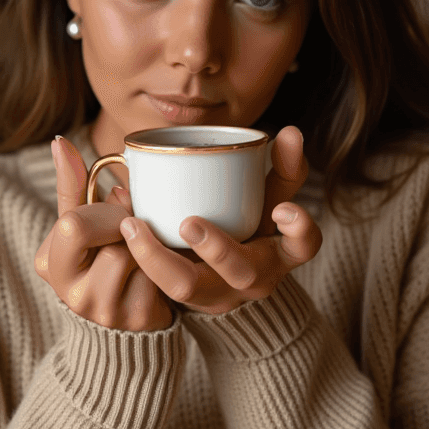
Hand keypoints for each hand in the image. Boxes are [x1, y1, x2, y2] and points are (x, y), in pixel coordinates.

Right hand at [34, 137, 171, 331]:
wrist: (126, 312)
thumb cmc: (101, 255)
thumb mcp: (81, 222)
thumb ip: (72, 184)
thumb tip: (59, 141)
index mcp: (49, 264)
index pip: (74, 224)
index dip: (105, 210)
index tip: (119, 204)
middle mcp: (72, 295)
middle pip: (110, 244)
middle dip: (129, 228)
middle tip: (137, 225)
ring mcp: (106, 312)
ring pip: (137, 260)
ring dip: (149, 245)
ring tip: (146, 248)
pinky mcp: (139, 319)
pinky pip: (160, 277)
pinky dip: (165, 264)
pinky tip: (160, 268)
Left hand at [117, 125, 322, 315]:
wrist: (224, 282)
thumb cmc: (251, 231)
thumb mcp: (271, 202)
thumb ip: (282, 169)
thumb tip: (291, 131)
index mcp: (279, 254)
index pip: (302, 247)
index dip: (298, 230)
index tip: (283, 208)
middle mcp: (250, 280)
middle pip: (240, 272)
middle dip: (217, 247)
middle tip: (189, 222)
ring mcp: (214, 293)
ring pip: (187, 287)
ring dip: (159, 257)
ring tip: (134, 225)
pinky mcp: (180, 297)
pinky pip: (157, 287)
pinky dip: (139, 258)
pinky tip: (126, 227)